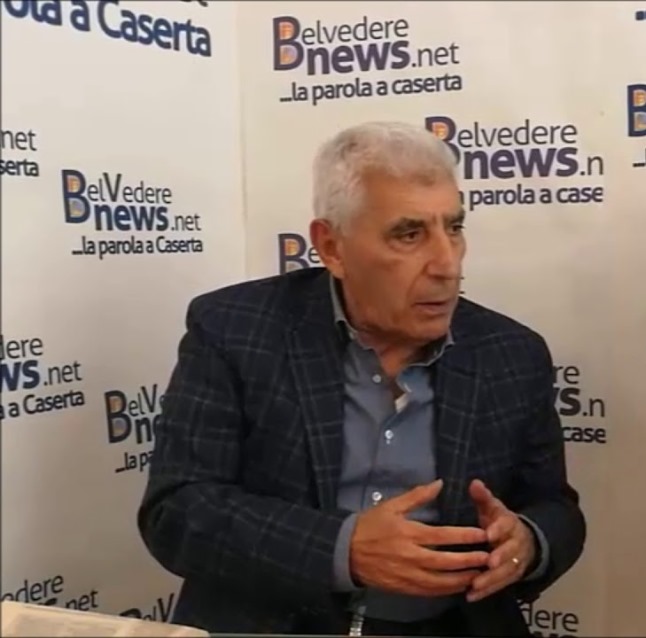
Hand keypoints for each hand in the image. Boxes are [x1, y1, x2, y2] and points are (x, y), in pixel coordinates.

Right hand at [349, 480, 489, 596]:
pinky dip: (447, 590)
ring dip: (462, 578)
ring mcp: (408, 575)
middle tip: (488, 557)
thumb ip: (417, 496)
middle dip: (470, 560)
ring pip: (441, 581)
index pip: (443, 536)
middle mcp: (411, 556)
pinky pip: (430, 592)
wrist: (346, 551)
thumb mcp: (391, 505)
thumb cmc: (370, 525)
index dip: (465, 536)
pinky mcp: (404, 588)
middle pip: (446, 561)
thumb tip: (439, 483)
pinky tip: (458, 586)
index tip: (482, 535)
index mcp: (409, 532)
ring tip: (479, 574)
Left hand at [466, 479, 536, 601]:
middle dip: (500, 558)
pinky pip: (499, 586)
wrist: (523, 541)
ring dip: (491, 579)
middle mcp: (515, 544)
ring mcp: (514, 563)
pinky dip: (486, 592)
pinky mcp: (510, 578)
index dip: (499, 529)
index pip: (506, 525)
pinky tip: (470, 596)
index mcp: (510, 524)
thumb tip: (474, 483)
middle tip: (489, 563)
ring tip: (475, 585)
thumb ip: (483, 497)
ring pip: (505, 572)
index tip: (489, 533)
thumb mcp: (492, 508)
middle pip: (510, 552)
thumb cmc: (499, 522)